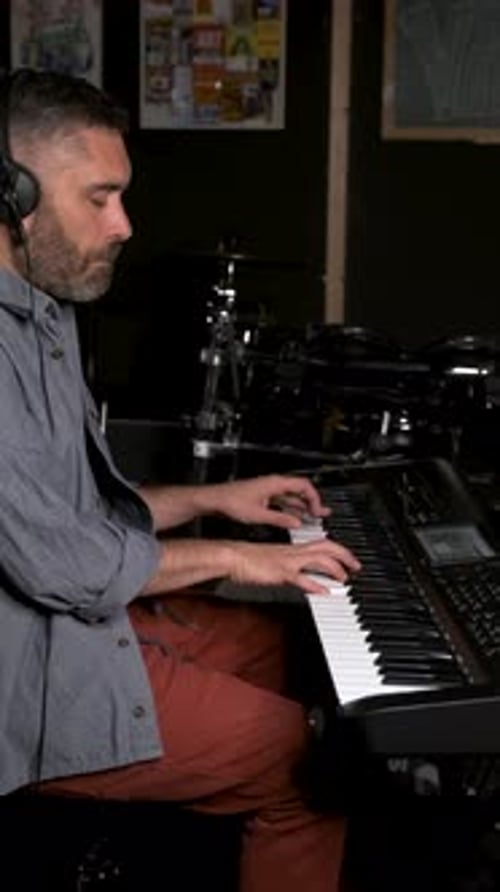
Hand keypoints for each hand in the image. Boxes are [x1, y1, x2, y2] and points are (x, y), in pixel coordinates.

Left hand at [209, 474, 330, 529]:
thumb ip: (280, 519)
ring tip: (313, 516)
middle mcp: (273, 484)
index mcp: (275, 483)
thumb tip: (296, 523)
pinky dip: (291, 509)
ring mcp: (269, 490)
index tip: (318, 511)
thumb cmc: (232, 501)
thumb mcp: (259, 515)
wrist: (216, 500)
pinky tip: (295, 517)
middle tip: (322, 513)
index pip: (304, 486)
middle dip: (312, 502)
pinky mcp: (264, 496)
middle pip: (300, 490)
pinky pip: (283, 501)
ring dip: (303, 506)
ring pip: (292, 496)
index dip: (314, 498)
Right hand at [227, 536, 360, 593]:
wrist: (232, 556)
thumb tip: (302, 576)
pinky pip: (301, 578)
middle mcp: (293, 551)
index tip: (348, 559)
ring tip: (344, 578)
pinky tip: (323, 591)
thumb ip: (290, 568)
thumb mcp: (273, 561)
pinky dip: (315, 584)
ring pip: (319, 559)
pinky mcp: (281, 572)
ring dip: (335, 568)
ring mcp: (288, 561)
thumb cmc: (248, 559)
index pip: (322, 544)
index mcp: (292, 548)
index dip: (338, 550)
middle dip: (345, 555)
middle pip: (327, 547)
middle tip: (357, 566)